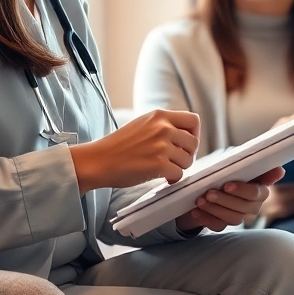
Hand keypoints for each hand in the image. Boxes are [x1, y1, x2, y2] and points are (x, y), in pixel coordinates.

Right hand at [69, 110, 199, 192]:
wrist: (99, 160)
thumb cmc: (118, 146)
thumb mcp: (142, 124)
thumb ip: (162, 125)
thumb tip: (184, 135)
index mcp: (159, 115)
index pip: (193, 120)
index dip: (194, 134)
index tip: (185, 144)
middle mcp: (163, 128)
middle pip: (194, 142)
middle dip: (187, 154)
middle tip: (175, 161)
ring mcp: (162, 146)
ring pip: (188, 160)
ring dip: (180, 167)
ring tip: (166, 169)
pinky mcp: (159, 164)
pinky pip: (179, 174)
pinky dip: (173, 179)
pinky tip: (163, 178)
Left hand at [175, 167, 284, 233]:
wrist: (203, 185)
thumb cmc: (224, 172)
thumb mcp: (236, 165)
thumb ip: (255, 166)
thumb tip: (280, 170)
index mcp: (258, 190)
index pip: (256, 194)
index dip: (242, 191)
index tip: (227, 185)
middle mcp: (251, 206)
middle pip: (244, 208)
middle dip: (225, 201)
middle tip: (209, 193)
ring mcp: (237, 216)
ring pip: (231, 219)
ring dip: (214, 209)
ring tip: (200, 200)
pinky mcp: (222, 224)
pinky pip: (217, 226)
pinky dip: (205, 218)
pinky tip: (196, 211)